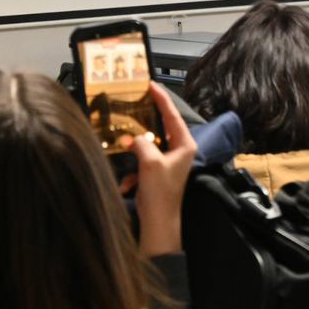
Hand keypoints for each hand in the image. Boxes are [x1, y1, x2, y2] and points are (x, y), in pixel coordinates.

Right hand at [127, 82, 196, 257]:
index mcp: (184, 145)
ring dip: (134, 150)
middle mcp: (178, 150)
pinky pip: (140, 162)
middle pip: (161, 127)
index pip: (173, 115)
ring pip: (147, 144)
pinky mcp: (155, 171)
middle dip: (146, 119)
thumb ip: (141, 143)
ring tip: (123, 144)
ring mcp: (167, 161)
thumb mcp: (150, 163)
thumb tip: (132, 136)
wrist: (158, 223)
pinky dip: (132, 171)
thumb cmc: (161, 193)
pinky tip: (128, 184)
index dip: (162, 99)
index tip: (152, 85)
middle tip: (135, 101)